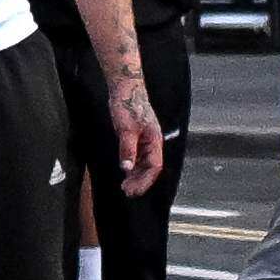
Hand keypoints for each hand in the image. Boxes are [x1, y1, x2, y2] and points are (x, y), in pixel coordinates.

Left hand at [109, 76, 166, 194]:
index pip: (154, 167)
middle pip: (151, 168)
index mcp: (154, 141)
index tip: (133, 190)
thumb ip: (127, 149)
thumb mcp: (126, 129)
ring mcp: (146, 140)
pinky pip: (138, 157)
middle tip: (127, 191)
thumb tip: (126, 168)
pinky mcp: (138, 137)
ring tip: (125, 185)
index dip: (144, 181)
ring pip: (144, 164)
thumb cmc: (128, 105)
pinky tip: (125, 171)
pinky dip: (133, 166)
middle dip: (140, 181)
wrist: (126, 88)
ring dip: (136, 176)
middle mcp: (152, 142)